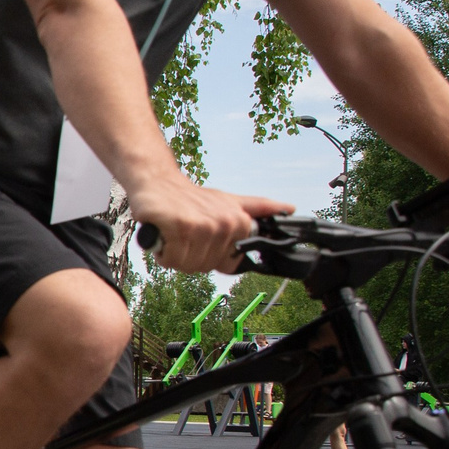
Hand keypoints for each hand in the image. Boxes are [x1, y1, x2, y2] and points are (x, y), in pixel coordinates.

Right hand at [127, 175, 293, 273]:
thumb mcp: (229, 200)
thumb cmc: (191, 197)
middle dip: (189, 256)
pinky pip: (171, 259)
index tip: (202, 241)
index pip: (226, 265)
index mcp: (239, 222)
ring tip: (174, 233)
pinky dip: (162, 252)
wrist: (158, 182)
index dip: (210, 257)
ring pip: (187, 265)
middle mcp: (225, 224)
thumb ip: (259, 208)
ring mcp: (203, 226)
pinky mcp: (180, 227)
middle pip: (204, 267)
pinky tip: (164, 234)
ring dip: (174, 254)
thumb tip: (289, 209)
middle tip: (184, 235)